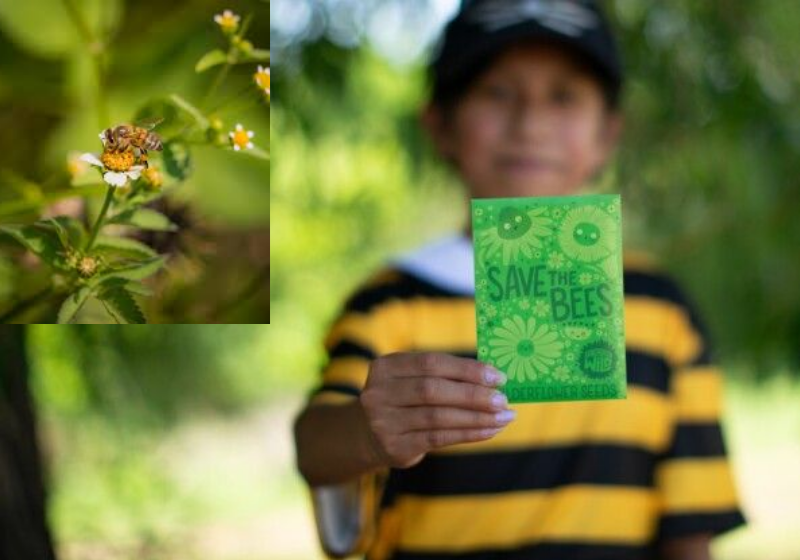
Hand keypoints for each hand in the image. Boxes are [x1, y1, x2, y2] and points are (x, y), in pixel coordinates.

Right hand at [359, 352, 513, 468]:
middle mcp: (380, 393)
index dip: (466, 369)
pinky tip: (490, 430)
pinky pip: (439, 438)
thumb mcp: (412, 380)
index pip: (431, 363)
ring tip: (504, 417)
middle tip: (502, 398)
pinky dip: (468, 434)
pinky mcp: (395, 446)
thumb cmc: (403, 401)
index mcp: (386, 367)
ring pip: (438, 417)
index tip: (497, 376)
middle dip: (473, 394)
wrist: (368, 435)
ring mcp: (384, 421)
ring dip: (476, 417)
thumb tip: (492, 377)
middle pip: (432, 390)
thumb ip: (444, 375)